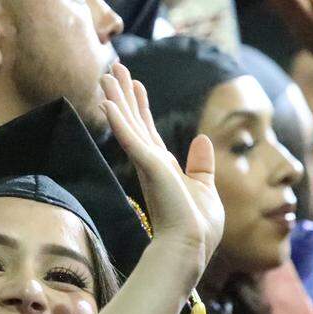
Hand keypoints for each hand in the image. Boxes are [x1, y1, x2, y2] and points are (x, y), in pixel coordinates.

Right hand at [100, 63, 223, 270]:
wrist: (191, 246)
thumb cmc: (198, 226)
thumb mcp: (205, 187)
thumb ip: (201, 164)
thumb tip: (201, 139)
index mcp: (162, 167)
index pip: (148, 130)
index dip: (141, 106)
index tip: (136, 85)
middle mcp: (150, 162)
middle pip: (133, 119)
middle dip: (124, 93)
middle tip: (113, 68)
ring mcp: (147, 163)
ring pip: (127, 122)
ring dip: (117, 97)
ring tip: (107, 73)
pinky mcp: (149, 166)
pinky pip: (129, 138)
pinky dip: (118, 119)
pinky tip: (108, 102)